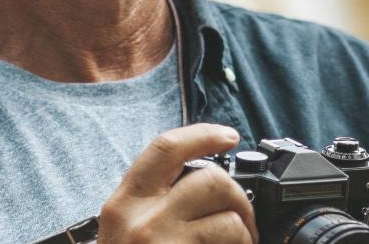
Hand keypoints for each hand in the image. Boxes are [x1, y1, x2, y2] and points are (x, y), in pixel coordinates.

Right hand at [96, 123, 257, 242]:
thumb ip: (153, 202)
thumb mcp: (124, 229)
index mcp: (124, 203)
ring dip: (244, 232)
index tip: (229, 135)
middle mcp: (142, 218)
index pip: (165, 148)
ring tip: (241, 243)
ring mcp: (164, 241)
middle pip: (210, 181)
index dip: (203, 134)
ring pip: (228, 218)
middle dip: (238, 197)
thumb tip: (201, 181)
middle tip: (244, 218)